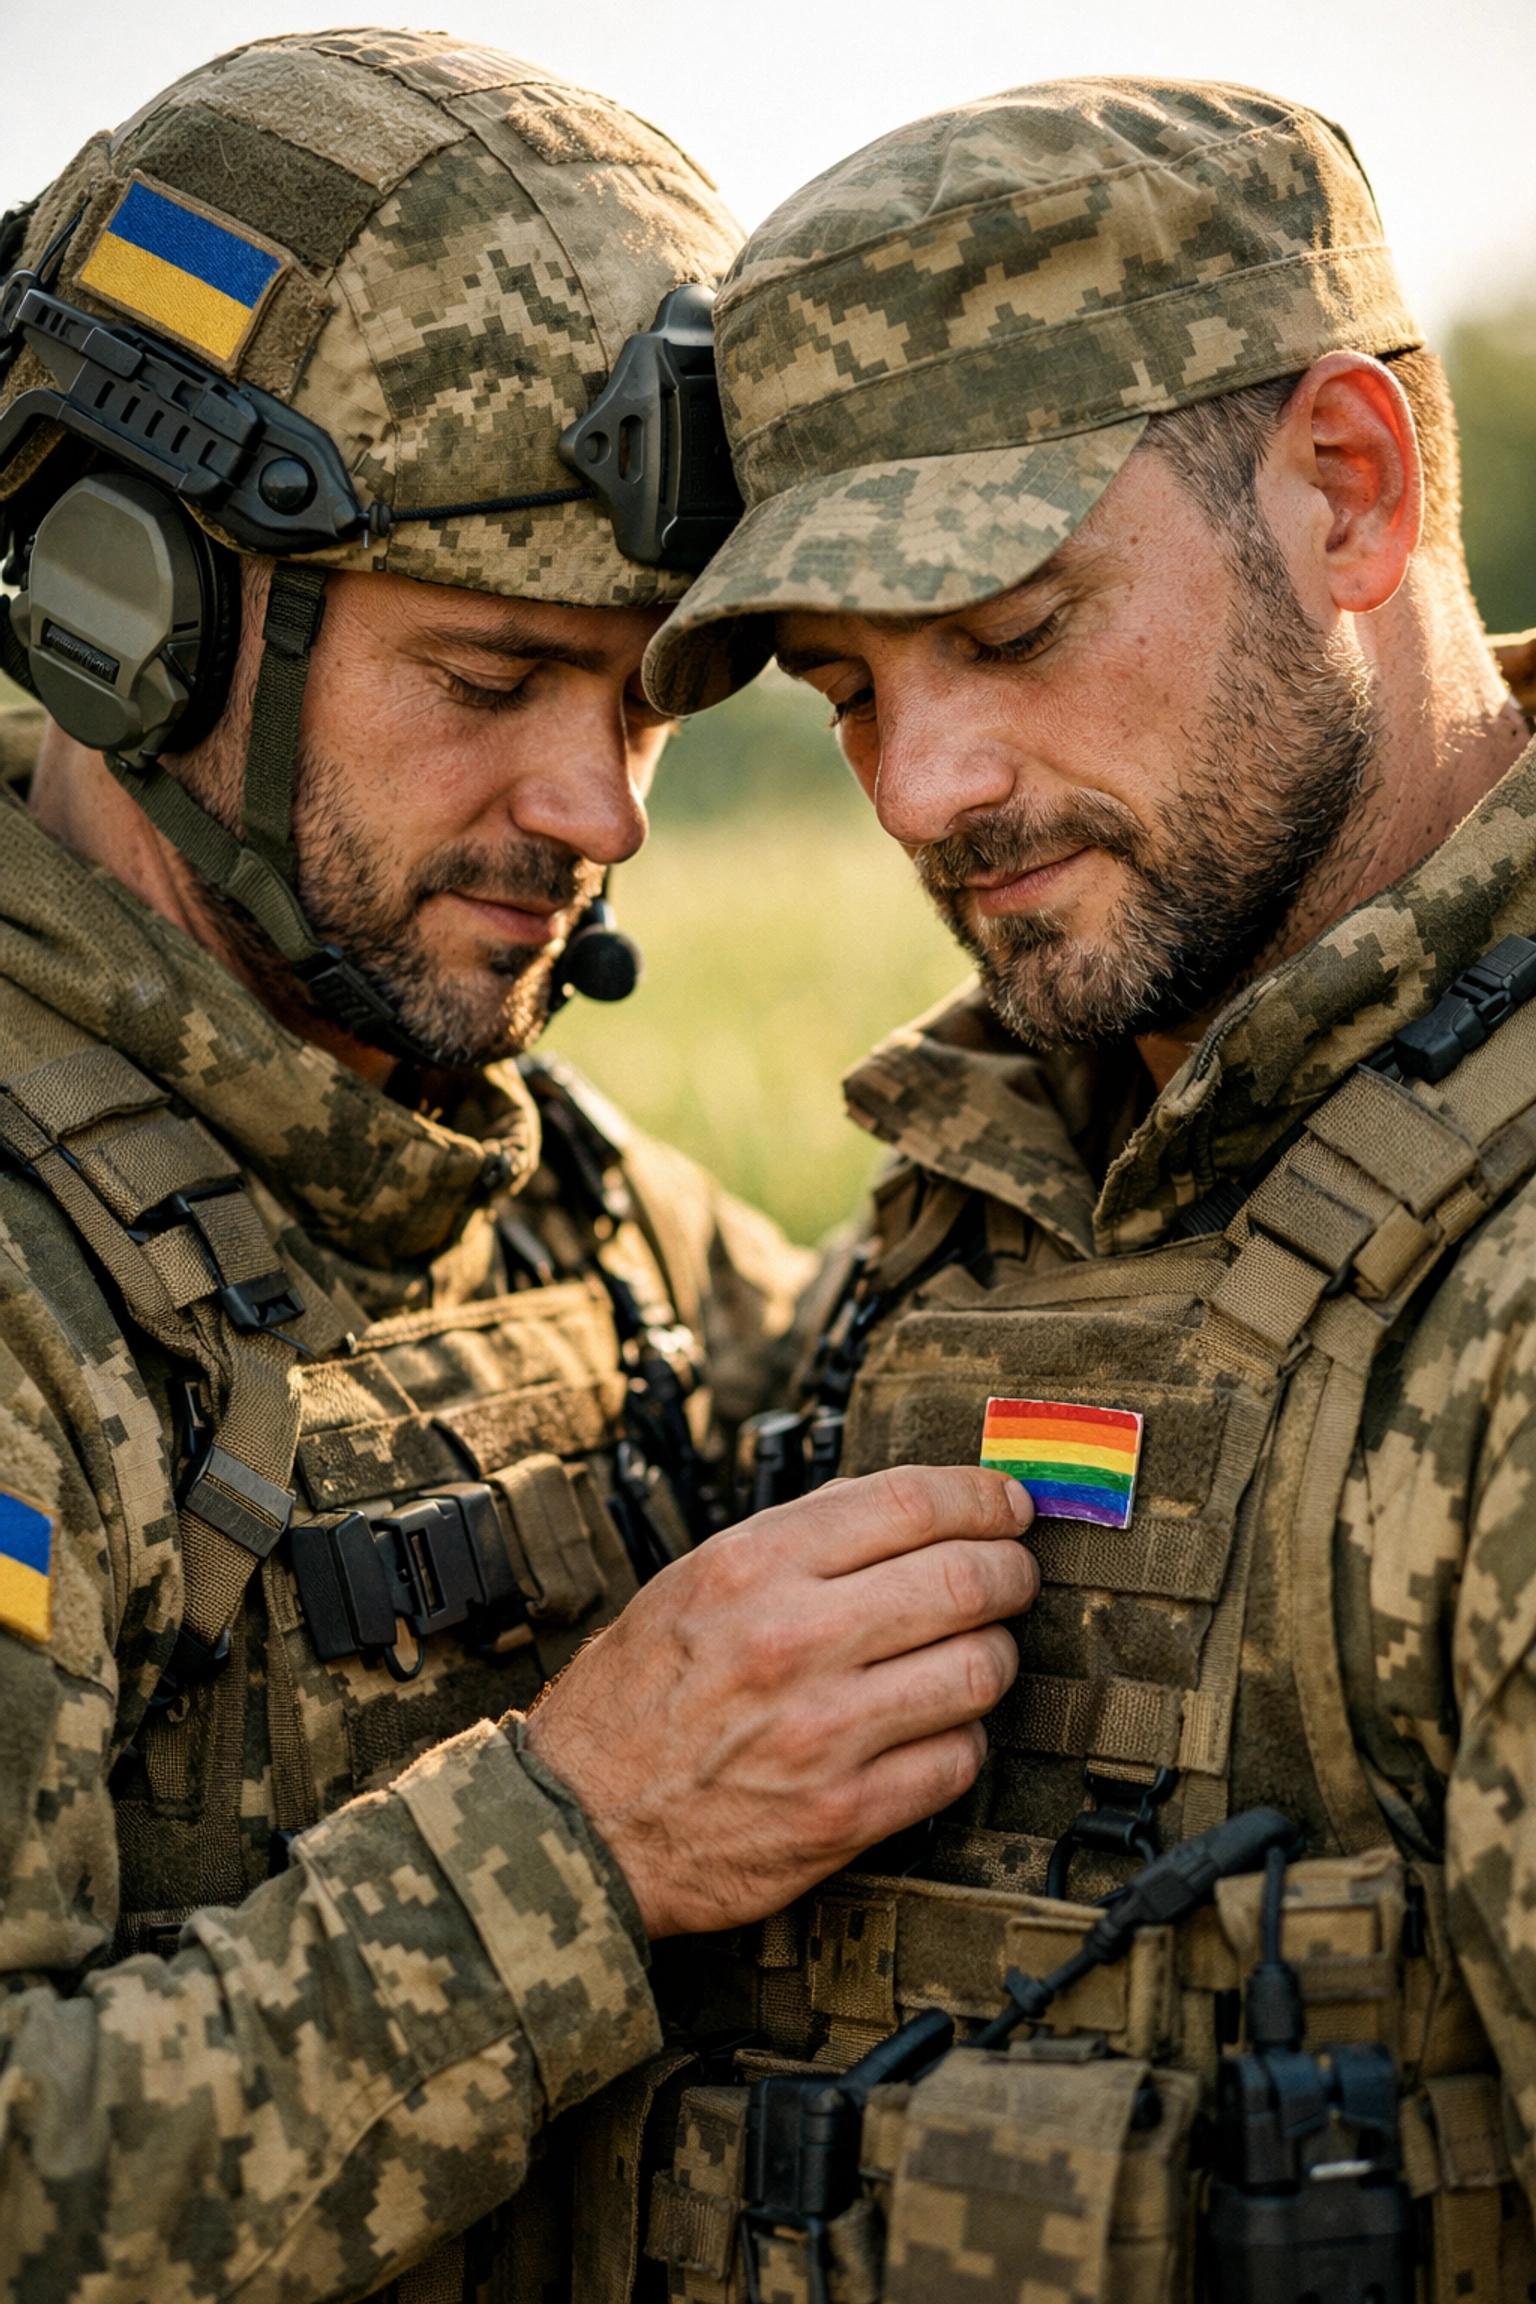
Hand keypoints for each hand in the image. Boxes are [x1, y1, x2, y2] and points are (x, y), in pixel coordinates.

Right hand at [524, 1466, 1036, 1936]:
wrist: (579, 1825)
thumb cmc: (634, 1700)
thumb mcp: (693, 1583)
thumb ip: (798, 1544)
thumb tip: (910, 1511)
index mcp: (751, 1567)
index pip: (909, 1504)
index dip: (981, 1498)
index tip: (1006, 1505)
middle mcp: (791, 1640)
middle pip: (964, 1582)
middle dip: (1011, 1572)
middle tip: (1015, 1575)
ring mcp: (823, 1732)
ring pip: (979, 1671)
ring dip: (994, 1656)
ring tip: (975, 1654)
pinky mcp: (843, 1815)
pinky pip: (957, 1761)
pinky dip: (963, 1740)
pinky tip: (937, 1730)